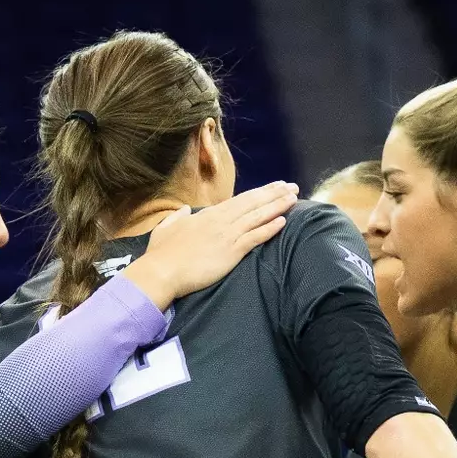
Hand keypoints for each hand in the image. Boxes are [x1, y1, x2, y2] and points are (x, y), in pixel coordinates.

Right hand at [123, 182, 297, 308]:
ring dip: (277, 206)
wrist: (162, 271)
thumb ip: (178, 216)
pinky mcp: (231, 252)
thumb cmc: (162, 253)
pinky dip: (269, 228)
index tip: (274, 186)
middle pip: (253, 203)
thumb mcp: (166, 227)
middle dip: (275, 193)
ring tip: (294, 199)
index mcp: (208, 214)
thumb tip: (184, 209)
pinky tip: (282, 222)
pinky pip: (254, 237)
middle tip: (293, 186)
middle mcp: (221, 220)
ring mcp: (227, 235)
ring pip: (257, 216)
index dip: (260, 192)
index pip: (240, 200)